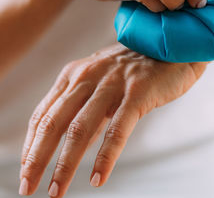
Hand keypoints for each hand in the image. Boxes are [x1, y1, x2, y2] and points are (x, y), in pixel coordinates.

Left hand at [19, 43, 206, 196]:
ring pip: (80, 128)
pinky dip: (105, 157)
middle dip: (37, 158)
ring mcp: (112, 83)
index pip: (43, 114)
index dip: (31, 144)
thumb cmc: (134, 69)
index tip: (26, 170)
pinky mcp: (137, 93)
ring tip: (57, 191)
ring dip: (65, 163)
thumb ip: (87, 109)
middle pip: (54, 122)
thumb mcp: (102, 83)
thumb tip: (71, 144)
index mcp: (75, 74)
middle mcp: (88, 76)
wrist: (170, 48)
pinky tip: (98, 178)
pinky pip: (117, 130)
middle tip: (28, 187)